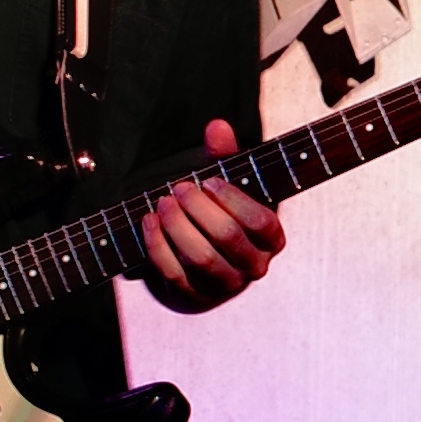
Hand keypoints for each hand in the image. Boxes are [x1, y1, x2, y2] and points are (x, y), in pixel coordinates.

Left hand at [138, 124, 285, 312]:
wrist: (207, 263)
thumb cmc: (223, 214)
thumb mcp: (229, 185)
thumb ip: (225, 156)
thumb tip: (217, 126)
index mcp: (272, 239)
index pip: (261, 222)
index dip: (233, 200)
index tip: (209, 181)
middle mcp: (254, 266)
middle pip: (228, 237)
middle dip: (198, 208)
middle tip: (178, 188)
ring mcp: (225, 285)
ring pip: (202, 258)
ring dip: (177, 226)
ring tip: (163, 202)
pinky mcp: (195, 295)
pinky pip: (175, 273)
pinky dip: (158, 245)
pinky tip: (148, 221)